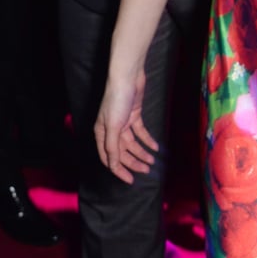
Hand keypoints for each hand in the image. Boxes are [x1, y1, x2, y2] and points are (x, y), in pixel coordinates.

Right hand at [94, 67, 158, 184]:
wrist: (127, 77)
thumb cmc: (116, 100)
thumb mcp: (113, 126)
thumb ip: (112, 147)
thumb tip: (112, 166)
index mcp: (102, 133)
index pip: (109, 158)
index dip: (119, 170)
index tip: (130, 180)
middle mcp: (111, 130)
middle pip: (122, 152)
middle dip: (134, 161)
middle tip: (146, 170)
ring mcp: (124, 122)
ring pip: (133, 143)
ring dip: (142, 152)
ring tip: (152, 161)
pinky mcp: (134, 115)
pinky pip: (141, 132)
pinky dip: (147, 139)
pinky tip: (155, 147)